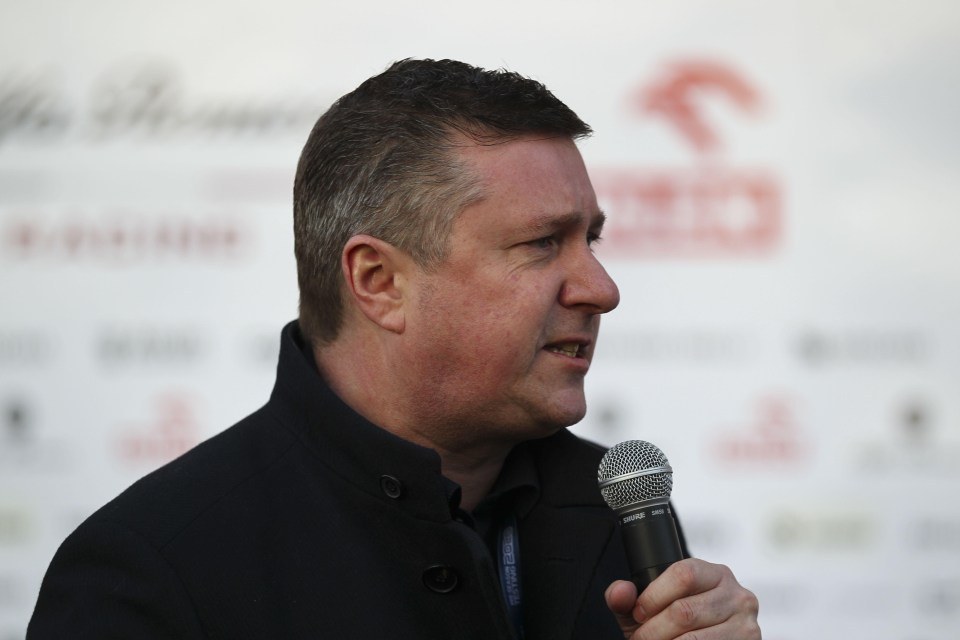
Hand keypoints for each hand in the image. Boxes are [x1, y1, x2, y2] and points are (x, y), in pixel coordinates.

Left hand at [604, 558, 759, 639]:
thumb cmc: (677, 626)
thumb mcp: (650, 608)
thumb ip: (627, 598)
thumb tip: (619, 591)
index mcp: (714, 574)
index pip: (683, 574)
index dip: (653, 597)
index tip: (638, 614)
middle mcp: (737, 594)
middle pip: (685, 611)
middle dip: (653, 631)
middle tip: (640, 639)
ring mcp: (746, 624)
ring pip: (694, 638)